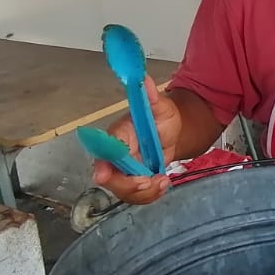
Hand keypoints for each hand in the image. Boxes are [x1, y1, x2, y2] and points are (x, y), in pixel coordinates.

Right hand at [93, 76, 179, 204]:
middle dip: (128, 185)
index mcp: (118, 135)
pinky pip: (135, 196)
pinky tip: (162, 184)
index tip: (103, 174)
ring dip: (144, 193)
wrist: (172, 134)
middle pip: (109, 177)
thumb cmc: (162, 118)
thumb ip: (151, 97)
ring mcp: (123, 170)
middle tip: (150, 181)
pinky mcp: (133, 181)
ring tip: (163, 181)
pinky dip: (150, 195)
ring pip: (123, 191)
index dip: (102, 163)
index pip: (104, 149)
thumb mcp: (161, 107)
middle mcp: (115, 154)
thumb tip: (143, 78)